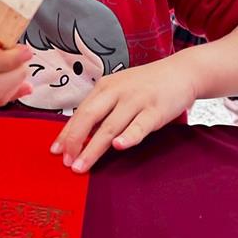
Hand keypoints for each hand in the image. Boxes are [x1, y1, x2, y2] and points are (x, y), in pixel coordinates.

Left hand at [50, 57, 196, 172]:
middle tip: (66, 162)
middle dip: (75, 140)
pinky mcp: (156, 110)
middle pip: (90, 116)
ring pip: (110, 126)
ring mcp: (137, 100)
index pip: (81, 112)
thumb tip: (80, 133)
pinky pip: (140, 125)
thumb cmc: (147, 85)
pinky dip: (129, 136)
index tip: (55, 151)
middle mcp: (117, 91)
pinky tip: (118, 146)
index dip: (67, 132)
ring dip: (94, 147)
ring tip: (82, 165)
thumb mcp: (120, 89)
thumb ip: (102, 108)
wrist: (181, 72)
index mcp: (105, 86)